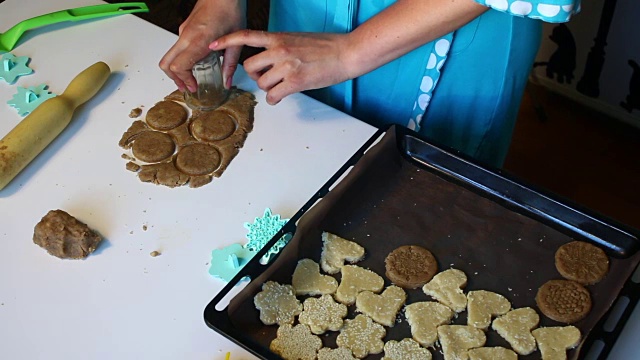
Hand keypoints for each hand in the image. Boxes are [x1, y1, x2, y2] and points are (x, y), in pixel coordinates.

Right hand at [159, 0, 245, 91]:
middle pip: (166, 63)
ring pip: (170, 56)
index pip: (179, 66)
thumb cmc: (229, 9)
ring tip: (192, 77)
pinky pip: (178, 48)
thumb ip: (229, 64)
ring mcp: (183, 32)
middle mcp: (186, 36)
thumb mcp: (235, 41)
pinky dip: (182, 59)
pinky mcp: (184, 29)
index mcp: (197, 40)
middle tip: (187, 87)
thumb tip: (227, 82)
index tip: (194, 86)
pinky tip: (197, 61)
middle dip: (174, 79)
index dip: (184, 80)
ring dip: (178, 69)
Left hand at [210, 30, 352, 104]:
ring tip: (281, 86)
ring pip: (262, 84)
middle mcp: (280, 50)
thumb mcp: (298, 38)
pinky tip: (283, 95)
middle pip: (249, 67)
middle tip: (267, 77)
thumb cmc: (327, 46)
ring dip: (269, 88)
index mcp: (279, 37)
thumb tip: (271, 57)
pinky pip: (274, 96)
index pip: (246, 36)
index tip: (214, 45)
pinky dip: (276, 99)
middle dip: (255, 75)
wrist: (346, 53)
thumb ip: (281, 46)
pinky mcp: (295, 81)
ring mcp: (286, 66)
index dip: (226, 40)